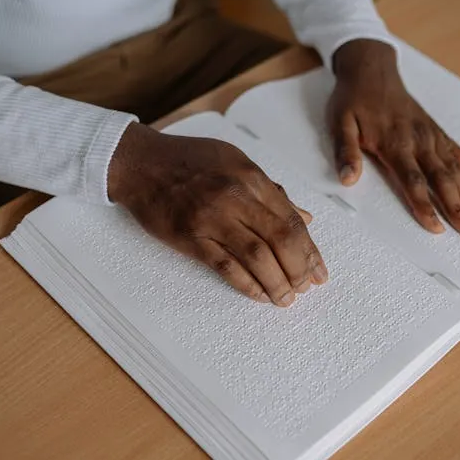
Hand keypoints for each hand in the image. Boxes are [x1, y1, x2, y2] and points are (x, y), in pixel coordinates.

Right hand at [107, 123, 327, 305]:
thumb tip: (304, 217)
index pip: (291, 220)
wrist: (140, 163)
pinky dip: (247, 284)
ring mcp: (212, 218)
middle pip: (280, 240)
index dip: (310, 251)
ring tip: (286, 298)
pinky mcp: (190, 237)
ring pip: (257, 257)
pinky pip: (225, 266)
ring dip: (277, 283)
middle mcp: (235, 197)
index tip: (320, 271)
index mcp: (251, 178)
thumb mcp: (236, 163)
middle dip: (299, 270)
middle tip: (305, 287)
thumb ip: (271, 192)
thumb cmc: (189, 161)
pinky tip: (260, 295)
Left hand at [329, 39, 459, 237]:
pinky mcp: (437, 132)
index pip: (413, 181)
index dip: (425, 206)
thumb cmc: (354, 99)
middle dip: (458, 209)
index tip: (436, 228)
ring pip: (456, 171)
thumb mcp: (340, 123)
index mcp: (395, 143)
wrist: (372, 70)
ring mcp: (432, 136)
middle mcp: (419, 141)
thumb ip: (345, 151)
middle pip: (443, 180)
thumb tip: (347, 179)